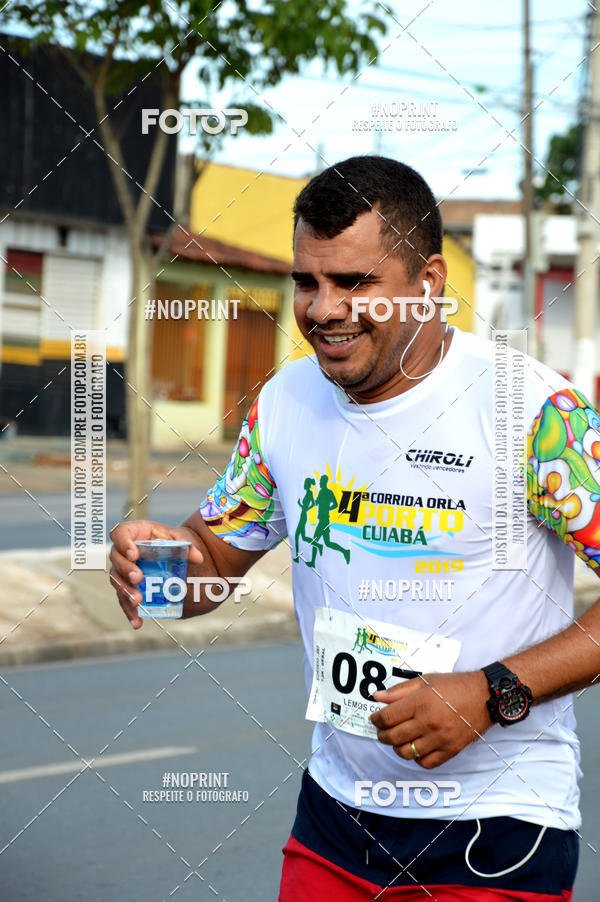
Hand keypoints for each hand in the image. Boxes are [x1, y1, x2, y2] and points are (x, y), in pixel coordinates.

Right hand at [109, 520, 203, 628]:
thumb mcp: (181, 540)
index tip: (134, 554)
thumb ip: (187, 547)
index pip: (120, 533)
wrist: (174, 555)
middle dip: (125, 570)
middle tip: (138, 578)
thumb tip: (198, 558)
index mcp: (134, 533)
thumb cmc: (173, 542)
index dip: (123, 543)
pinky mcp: (127, 588)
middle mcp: (123, 552)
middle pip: (116, 559)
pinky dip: (130, 612)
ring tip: (138, 601)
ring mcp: (123, 571)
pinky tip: (137, 622)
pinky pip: (124, 601)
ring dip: (126, 592)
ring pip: (117, 581)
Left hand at [369, 671, 491, 768]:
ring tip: (398, 739)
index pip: (387, 717)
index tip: (375, 718)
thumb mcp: (426, 680)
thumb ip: (400, 690)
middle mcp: (428, 723)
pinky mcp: (450, 750)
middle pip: (393, 737)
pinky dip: (416, 758)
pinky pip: (426, 762)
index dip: (376, 719)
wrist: (484, 697)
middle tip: (382, 731)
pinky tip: (416, 748)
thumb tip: (378, 697)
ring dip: (397, 747)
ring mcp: (439, 739)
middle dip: (382, 735)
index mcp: (420, 703)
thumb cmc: (455, 686)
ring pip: (407, 752)